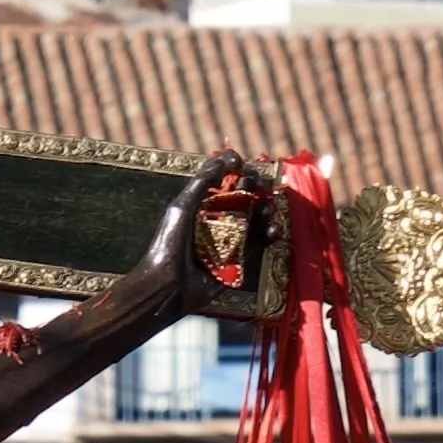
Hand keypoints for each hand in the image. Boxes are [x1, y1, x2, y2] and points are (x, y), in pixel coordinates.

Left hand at [129, 149, 269, 318]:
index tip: (239, 165)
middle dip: (256, 186)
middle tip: (255, 187)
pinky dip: (271, 232)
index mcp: (203, 203)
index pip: (226, 179)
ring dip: (267, 209)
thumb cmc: (170, 243)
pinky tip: (272, 231)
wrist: (169, 284)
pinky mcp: (240, 256)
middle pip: (247, 194)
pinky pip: (262, 240)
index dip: (236, 169)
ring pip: (258, 216)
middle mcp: (219, 217)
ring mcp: (231, 236)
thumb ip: (202, 182)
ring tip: (266, 211)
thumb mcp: (182, 207)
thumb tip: (224, 158)